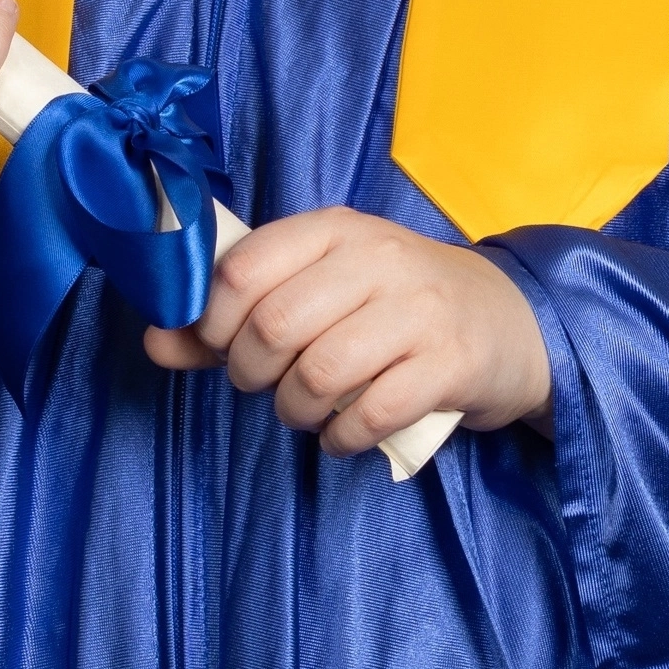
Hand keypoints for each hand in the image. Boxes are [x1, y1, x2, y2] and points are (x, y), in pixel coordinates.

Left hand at [143, 206, 553, 458]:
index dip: (211, 320)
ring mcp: (418, 311)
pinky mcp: (450, 364)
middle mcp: (377, 259)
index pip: (243, 267)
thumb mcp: (322, 290)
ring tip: (306, 410)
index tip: (220, 346)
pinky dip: (340, 438)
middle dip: (251, 372)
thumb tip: (156, 342)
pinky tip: (344, 433)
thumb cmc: (397, 305)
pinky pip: (369, 414)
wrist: (512, 323)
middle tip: (266, 384)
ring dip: (295, 410)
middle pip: (273, 326)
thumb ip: (236, 316)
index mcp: (335, 230)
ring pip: (318, 374)